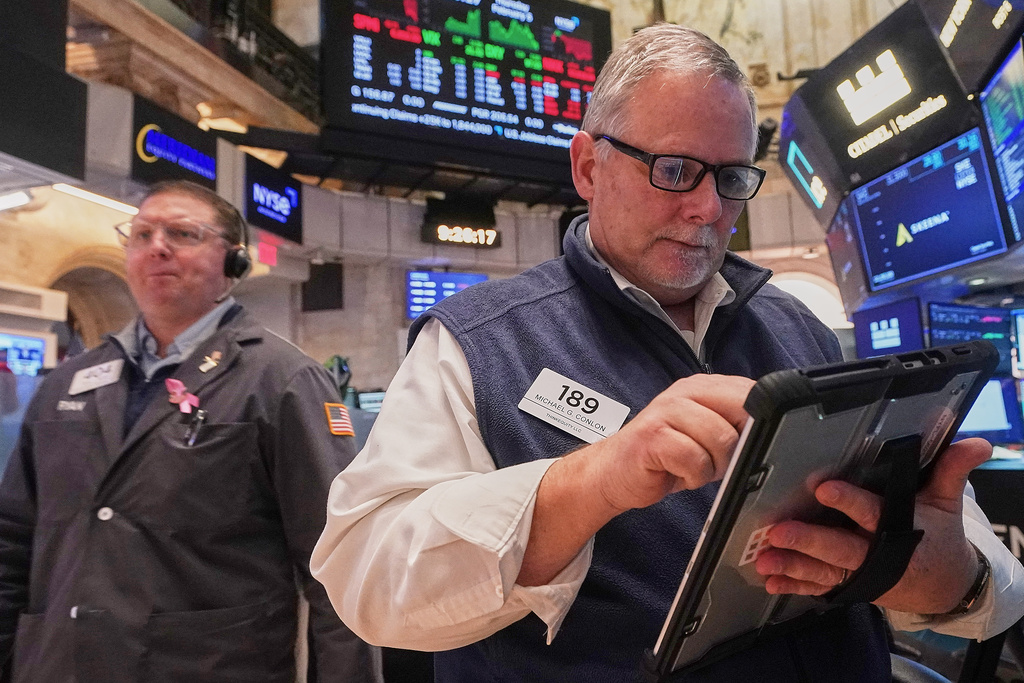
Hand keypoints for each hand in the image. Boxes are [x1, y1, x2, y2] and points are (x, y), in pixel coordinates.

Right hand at [588, 373, 755, 513]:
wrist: (614, 472)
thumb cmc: (666, 456)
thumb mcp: (705, 434)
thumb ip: (733, 424)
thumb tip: (774, 430)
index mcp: (703, 387)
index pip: (750, 392)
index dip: (760, 421)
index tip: (755, 443)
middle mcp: (684, 392)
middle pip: (740, 414)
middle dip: (737, 448)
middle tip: (717, 461)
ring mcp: (666, 412)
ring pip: (720, 440)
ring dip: (713, 466)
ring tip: (694, 468)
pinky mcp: (652, 437)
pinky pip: (695, 460)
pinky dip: (693, 477)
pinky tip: (678, 475)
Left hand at [754, 438, 990, 612]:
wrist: (945, 585)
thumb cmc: (938, 536)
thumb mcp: (946, 503)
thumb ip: (951, 471)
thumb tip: (976, 443)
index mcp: (899, 528)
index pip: (872, 513)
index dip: (849, 502)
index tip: (824, 488)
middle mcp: (877, 554)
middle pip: (841, 549)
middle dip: (809, 542)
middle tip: (779, 532)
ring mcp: (861, 574)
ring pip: (824, 571)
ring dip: (794, 566)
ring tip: (764, 560)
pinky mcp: (850, 586)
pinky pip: (819, 587)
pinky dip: (795, 586)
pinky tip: (771, 582)